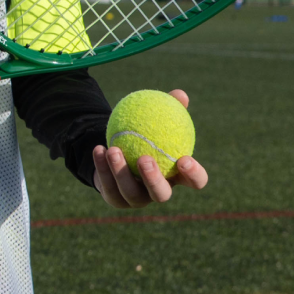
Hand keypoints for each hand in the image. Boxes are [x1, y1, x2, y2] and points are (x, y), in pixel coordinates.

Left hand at [92, 88, 207, 208]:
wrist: (120, 154)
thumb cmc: (147, 137)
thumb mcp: (157, 123)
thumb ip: (170, 111)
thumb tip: (179, 94)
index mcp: (177, 177)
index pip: (195, 181)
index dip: (194, 175)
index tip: (184, 159)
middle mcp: (158, 192)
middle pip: (161, 194)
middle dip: (153, 179)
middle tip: (145, 158)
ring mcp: (136, 199)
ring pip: (129, 191)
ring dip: (120, 171)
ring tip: (113, 150)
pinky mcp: (116, 199)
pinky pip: (107, 185)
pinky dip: (102, 167)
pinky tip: (98, 149)